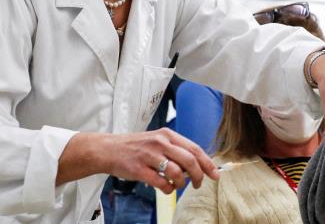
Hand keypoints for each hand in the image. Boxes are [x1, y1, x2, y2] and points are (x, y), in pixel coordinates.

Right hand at [57, 128, 218, 193]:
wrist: (108, 149)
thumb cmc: (136, 146)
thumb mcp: (157, 140)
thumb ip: (175, 149)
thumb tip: (196, 165)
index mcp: (167, 134)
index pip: (194, 148)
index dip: (207, 163)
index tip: (215, 174)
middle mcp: (160, 142)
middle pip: (189, 160)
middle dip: (198, 175)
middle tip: (198, 184)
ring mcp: (149, 155)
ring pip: (176, 172)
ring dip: (181, 183)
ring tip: (177, 186)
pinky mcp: (139, 169)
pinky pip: (161, 183)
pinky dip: (168, 189)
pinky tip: (166, 188)